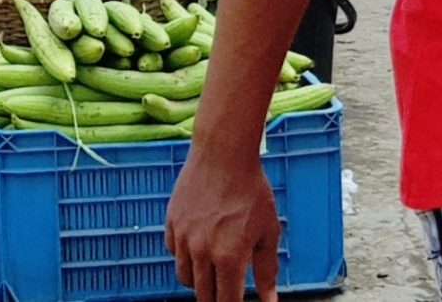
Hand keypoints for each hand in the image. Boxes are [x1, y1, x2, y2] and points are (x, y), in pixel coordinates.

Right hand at [167, 153, 280, 301]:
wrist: (223, 154)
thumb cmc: (251, 190)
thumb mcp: (267, 232)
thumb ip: (266, 270)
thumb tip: (269, 298)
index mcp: (229, 257)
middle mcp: (202, 251)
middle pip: (203, 295)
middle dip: (215, 298)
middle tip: (226, 292)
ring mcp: (184, 237)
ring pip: (185, 277)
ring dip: (199, 281)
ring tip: (213, 271)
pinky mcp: (172, 223)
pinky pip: (174, 253)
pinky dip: (185, 257)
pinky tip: (199, 247)